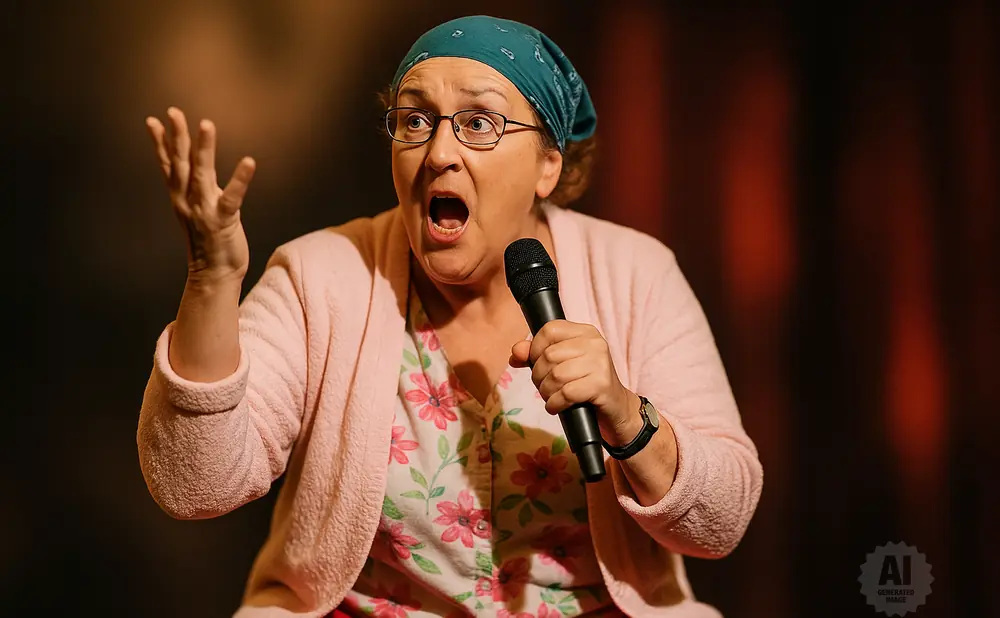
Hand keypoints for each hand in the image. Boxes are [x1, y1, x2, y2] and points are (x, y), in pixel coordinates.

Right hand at [146, 107, 255, 282]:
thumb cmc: (208, 240)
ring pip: (202, 173)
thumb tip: (190, 170)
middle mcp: (188, 200)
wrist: (214, 274)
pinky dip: (241, 179)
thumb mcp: (193, 211)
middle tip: (174, 112)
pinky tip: (249, 161)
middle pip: (180, 163)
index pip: (168, 165)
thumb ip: (191, 189)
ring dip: (204, 148)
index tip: (152, 120)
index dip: (160, 143)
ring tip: (206, 124)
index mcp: (180, 197)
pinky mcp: (223, 220)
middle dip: (177, 137)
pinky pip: (233, 196)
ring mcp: (204, 209)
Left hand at [509, 320, 632, 431]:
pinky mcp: (601, 385)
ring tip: (552, 397)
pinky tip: (558, 406)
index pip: (549, 330)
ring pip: (556, 375)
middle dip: (539, 376)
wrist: (615, 409)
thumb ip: (536, 356)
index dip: (535, 349)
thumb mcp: (561, 365)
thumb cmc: (584, 384)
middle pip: (549, 356)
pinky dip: (555, 403)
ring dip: (546, 392)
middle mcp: (595, 343)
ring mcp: (600, 363)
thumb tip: (516, 351)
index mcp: (585, 332)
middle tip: (547, 387)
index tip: (539, 365)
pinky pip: (566, 393)